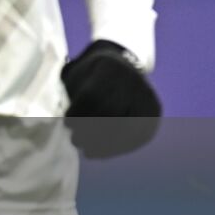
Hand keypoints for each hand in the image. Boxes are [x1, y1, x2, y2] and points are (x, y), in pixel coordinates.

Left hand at [62, 39, 161, 157]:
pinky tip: (103, 152)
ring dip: (105, 144)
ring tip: (88, 150)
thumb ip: (70, 93)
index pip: (92, 95)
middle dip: (91, 131)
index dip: (78, 113)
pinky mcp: (154, 110)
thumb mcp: (77, 73)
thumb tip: (61, 120)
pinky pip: (140, 133)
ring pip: (127, 126)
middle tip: (76, 141)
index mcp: (108, 67)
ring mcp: (146, 95)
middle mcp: (132, 80)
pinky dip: (120, 147)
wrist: (121, 62)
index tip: (67, 123)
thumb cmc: (90, 73)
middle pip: (111, 112)